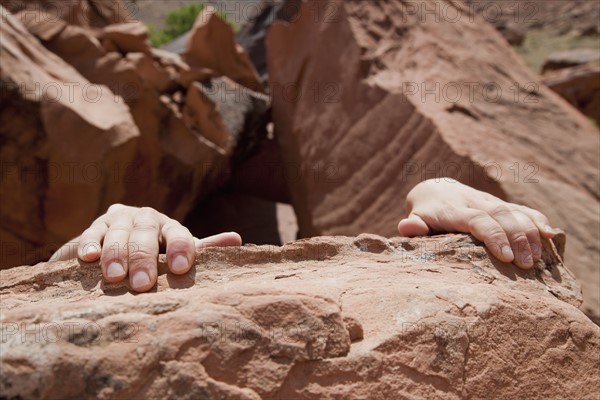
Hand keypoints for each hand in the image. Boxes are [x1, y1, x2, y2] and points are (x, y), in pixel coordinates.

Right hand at [51, 204, 241, 291]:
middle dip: (144, 259)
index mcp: (171, 226)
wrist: (121, 245)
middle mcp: (146, 218)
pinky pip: (92, 233)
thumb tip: (238, 239)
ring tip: (115, 277)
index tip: (182, 268)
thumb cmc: (159, 254)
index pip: (179, 234)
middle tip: (143, 284)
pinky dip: (90, 244)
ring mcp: (120, 220)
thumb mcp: (180, 253)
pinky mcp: (96, 226)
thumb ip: (205, 249)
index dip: (181, 249)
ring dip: (116, 254)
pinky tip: (89, 258)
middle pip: (146, 235)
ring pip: (118, 233)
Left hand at [397, 179, 560, 268]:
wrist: (434, 191)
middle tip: (527, 265)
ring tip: (539, 258)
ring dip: (531, 233)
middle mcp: (476, 202)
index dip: (494, 236)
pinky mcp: (500, 204)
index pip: (478, 220)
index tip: (506, 257)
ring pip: (515, 212)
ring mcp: (490, 202)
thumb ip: (412, 226)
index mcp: (455, 210)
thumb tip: (405, 227)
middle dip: (518, 239)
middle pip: (502, 216)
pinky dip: (538, 220)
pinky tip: (552, 235)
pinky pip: (523, 209)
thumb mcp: (416, 219)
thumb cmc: (424, 214)